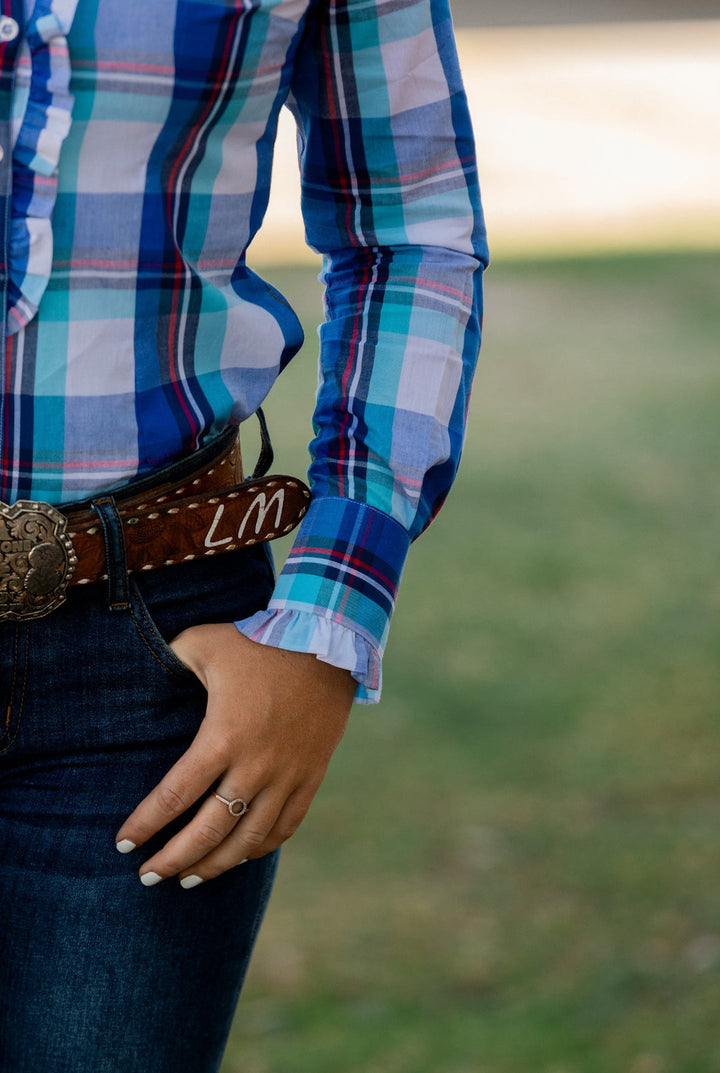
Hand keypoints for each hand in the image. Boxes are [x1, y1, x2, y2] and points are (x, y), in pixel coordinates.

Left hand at [115, 624, 354, 886]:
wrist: (328, 640)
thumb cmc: (258, 640)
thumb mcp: (202, 643)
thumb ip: (168, 661)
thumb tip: (141, 672)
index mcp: (222, 737)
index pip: (174, 797)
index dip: (145, 825)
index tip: (124, 844)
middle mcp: (255, 766)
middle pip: (208, 832)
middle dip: (172, 860)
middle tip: (148, 877)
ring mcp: (287, 775)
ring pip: (247, 841)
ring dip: (214, 865)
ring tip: (188, 880)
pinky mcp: (311, 776)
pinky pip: (285, 827)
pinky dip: (259, 849)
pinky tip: (238, 856)